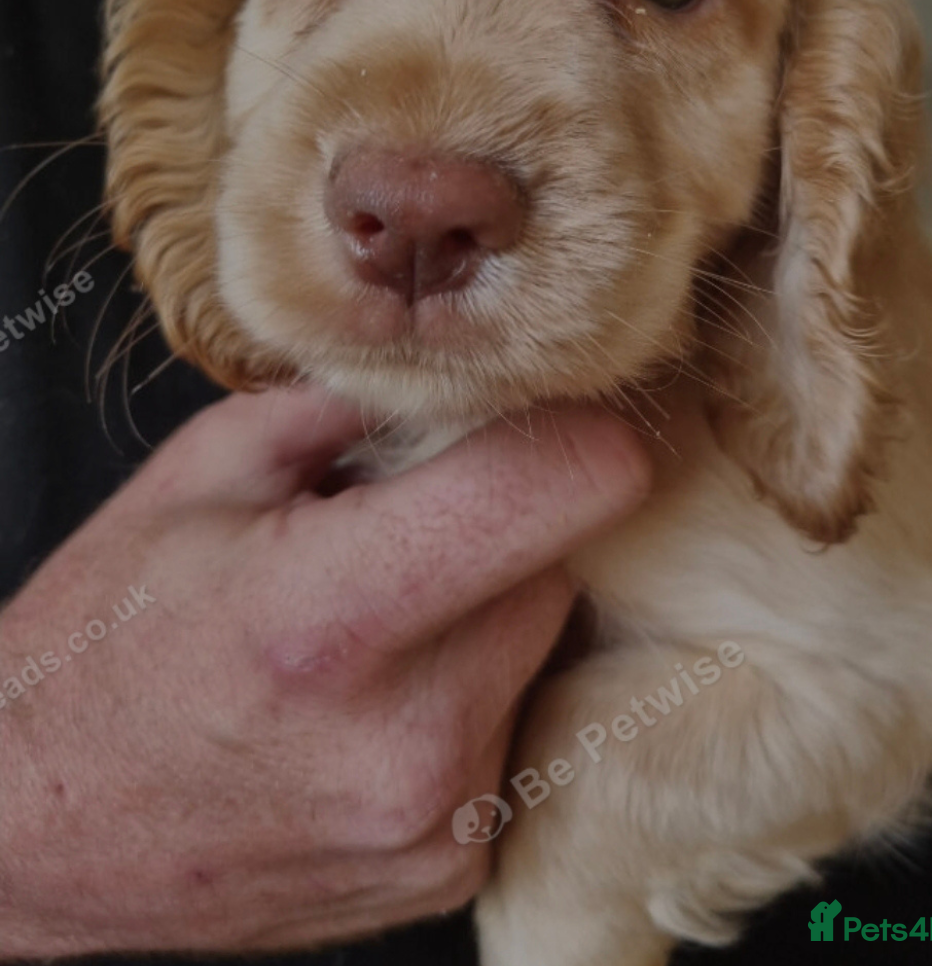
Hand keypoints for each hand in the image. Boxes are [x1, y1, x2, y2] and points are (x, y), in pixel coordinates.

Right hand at [0, 387, 649, 955]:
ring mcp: (434, 819)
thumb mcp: (206, 471)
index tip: (551, 412)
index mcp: (330, 612)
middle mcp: (406, 735)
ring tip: (378, 620)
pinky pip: (512, 726)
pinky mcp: (449, 866)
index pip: (557, 489)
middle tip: (410, 526)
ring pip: (540, 646)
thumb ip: (356, 404)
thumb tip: (481, 371)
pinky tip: (380, 698)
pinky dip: (470, 692)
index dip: (572, 430)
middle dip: (506, 526)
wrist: (38, 832)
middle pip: (558, 566)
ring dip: (488, 611)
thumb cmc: (109, 639)